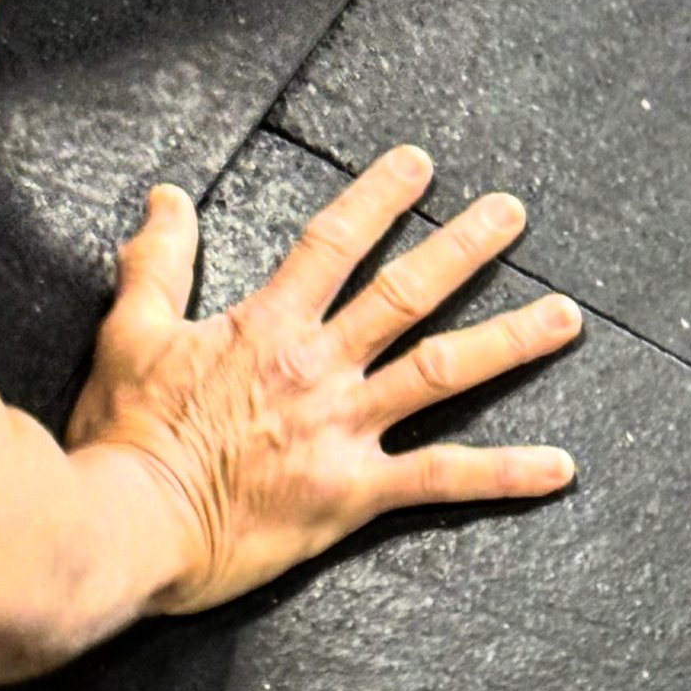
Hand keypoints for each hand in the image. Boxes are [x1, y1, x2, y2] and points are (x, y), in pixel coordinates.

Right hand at [66, 146, 583, 614]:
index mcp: (269, 328)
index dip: (378, 198)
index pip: (334, 243)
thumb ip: (157, 263)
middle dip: (465, 247)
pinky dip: (504, 474)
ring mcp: (343, 429)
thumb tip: (166, 199)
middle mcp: (319, 368)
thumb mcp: (130, 333)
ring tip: (566, 316)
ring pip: (444, 372)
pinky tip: (559, 467)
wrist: (125, 525)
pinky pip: (442, 480)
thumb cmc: (124, 436)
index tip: (419, 164)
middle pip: (407, 293)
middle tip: (513, 213)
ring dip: (510, 341)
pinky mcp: (352, 493)